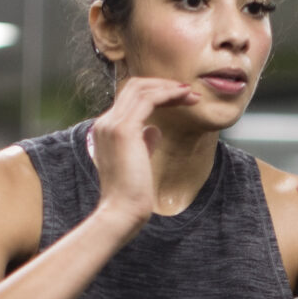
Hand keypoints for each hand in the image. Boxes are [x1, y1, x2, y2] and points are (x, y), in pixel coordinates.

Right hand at [88, 75, 201, 224]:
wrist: (121, 212)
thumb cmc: (131, 195)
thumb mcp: (138, 162)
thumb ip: (143, 143)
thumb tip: (154, 130)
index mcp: (106, 129)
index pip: (130, 98)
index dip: (156, 93)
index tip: (179, 98)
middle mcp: (106, 122)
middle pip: (135, 87)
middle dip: (164, 86)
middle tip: (188, 93)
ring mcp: (113, 124)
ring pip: (142, 89)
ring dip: (169, 89)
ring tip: (191, 96)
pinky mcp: (124, 129)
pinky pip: (148, 100)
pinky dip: (167, 94)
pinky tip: (183, 98)